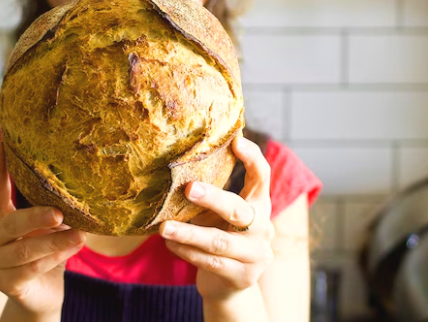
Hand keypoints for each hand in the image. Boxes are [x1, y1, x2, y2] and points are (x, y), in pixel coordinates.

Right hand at [0, 141, 86, 316]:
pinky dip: (55, 258)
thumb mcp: (41, 224)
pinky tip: (72, 250)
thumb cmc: (41, 248)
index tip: (0, 144)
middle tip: (59, 213)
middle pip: (11, 224)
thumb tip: (76, 182)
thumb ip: (46, 205)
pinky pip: (34, 269)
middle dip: (36, 218)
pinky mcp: (7, 284)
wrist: (40, 292)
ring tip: (81, 235)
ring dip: (57, 242)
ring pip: (26, 251)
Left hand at [159, 136, 275, 300]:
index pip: (262, 177)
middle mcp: (263, 228)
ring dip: (189, 233)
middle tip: (189, 188)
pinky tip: (170, 245)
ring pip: (219, 241)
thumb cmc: (221, 238)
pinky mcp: (242, 277)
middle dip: (213, 198)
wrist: (230, 286)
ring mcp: (255, 255)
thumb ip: (211, 198)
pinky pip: (210, 262)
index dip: (253, 158)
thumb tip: (175, 168)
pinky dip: (187, 252)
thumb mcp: (221, 216)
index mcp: (259, 205)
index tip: (236, 141)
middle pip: (239, 210)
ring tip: (164, 228)